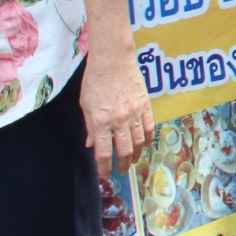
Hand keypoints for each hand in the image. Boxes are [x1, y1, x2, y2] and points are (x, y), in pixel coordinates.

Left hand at [79, 49, 153, 177]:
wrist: (113, 61)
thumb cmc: (95, 81)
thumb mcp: (86, 106)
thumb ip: (90, 127)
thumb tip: (92, 145)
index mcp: (101, 122)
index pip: (103, 152)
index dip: (104, 167)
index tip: (104, 175)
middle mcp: (119, 120)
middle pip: (124, 150)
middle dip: (122, 165)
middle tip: (121, 171)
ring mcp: (135, 113)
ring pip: (138, 142)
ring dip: (135, 155)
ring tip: (132, 161)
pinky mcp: (146, 105)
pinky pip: (149, 128)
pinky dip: (147, 139)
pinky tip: (144, 145)